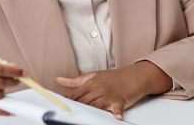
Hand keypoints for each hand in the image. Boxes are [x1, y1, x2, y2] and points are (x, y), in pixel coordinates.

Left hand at [56, 61, 171, 119]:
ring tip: (86, 118)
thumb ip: (76, 80)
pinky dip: (116, 113)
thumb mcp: (95, 75)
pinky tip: (116, 118)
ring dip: (92, 112)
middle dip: (77, 109)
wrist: (135, 75)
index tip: (60, 108)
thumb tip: (59, 80)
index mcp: (92, 82)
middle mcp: (100, 88)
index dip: (68, 103)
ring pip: (97, 106)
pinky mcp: (120, 100)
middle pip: (85, 101)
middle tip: (68, 116)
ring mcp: (110, 94)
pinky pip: (117, 108)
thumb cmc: (114, 77)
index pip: (77, 94)